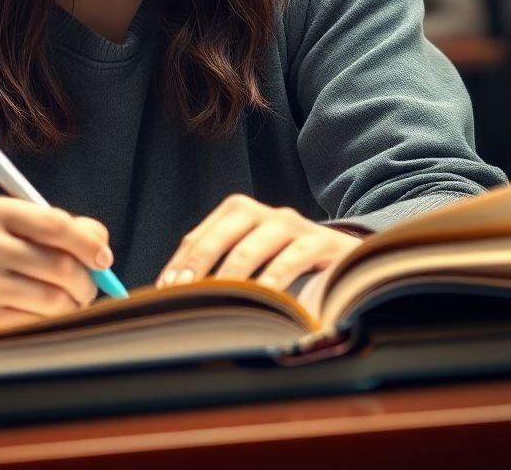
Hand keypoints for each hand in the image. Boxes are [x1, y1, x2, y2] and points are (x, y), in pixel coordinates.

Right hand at [0, 197, 111, 344]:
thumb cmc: (13, 259)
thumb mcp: (35, 232)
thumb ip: (76, 230)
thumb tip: (102, 252)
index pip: (55, 224)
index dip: (88, 244)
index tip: (104, 260)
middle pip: (60, 265)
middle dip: (86, 282)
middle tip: (88, 289)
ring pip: (54, 299)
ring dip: (73, 306)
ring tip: (69, 303)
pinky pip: (39, 325)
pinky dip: (52, 324)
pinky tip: (44, 317)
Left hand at [156, 194, 360, 291]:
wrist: (344, 257)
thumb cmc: (285, 262)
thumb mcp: (251, 259)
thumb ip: (218, 268)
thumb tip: (174, 293)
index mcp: (239, 212)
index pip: (200, 236)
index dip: (181, 262)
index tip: (166, 288)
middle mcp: (263, 213)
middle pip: (224, 233)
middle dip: (200, 263)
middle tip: (184, 291)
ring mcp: (292, 225)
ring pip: (255, 245)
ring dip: (233, 275)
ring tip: (218, 298)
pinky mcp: (320, 242)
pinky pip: (291, 259)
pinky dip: (275, 279)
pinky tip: (264, 298)